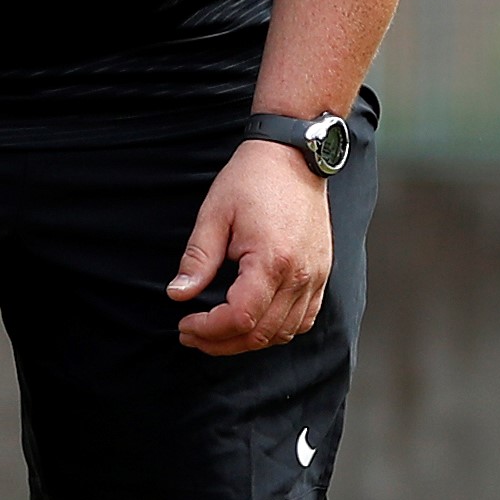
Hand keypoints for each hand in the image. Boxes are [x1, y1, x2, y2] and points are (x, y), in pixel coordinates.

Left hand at [171, 139, 330, 354]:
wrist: (294, 157)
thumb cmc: (253, 180)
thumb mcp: (214, 214)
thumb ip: (197, 259)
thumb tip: (178, 293)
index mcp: (272, 260)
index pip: (240, 317)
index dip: (209, 330)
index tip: (186, 325)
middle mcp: (300, 275)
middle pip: (261, 334)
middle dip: (222, 342)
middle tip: (193, 335)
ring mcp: (316, 277)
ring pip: (284, 333)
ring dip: (248, 341)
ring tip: (217, 333)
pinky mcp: (322, 274)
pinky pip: (304, 319)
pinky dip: (277, 330)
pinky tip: (253, 323)